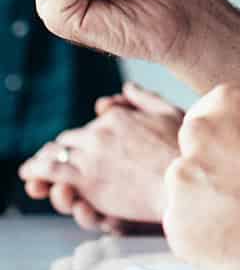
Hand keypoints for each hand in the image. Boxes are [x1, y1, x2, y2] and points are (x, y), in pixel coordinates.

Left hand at [19, 82, 182, 229]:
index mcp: (119, 116)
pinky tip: (28, 174)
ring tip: (34, 167)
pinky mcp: (85, 180)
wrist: (182, 182)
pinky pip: (49, 172)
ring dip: (43, 159)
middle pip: (71, 138)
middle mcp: (101, 132)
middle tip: (58, 158)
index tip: (89, 144)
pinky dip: (35, 171)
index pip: (94, 123)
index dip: (89, 135)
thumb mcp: (170, 114)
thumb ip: (145, 99)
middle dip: (65, 148)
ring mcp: (91, 156)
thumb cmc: (182, 150)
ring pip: (54, 153)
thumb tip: (127, 86)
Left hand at [164, 85, 239, 269]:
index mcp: (227, 101)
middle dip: (211, 174)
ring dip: (206, 206)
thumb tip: (233, 136)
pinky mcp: (177, 224)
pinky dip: (205, 237)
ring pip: (187, 193)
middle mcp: (198, 133)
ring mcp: (183, 179)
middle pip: (191, 155)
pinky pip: (185, 229)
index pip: (207, 120)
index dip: (227, 147)